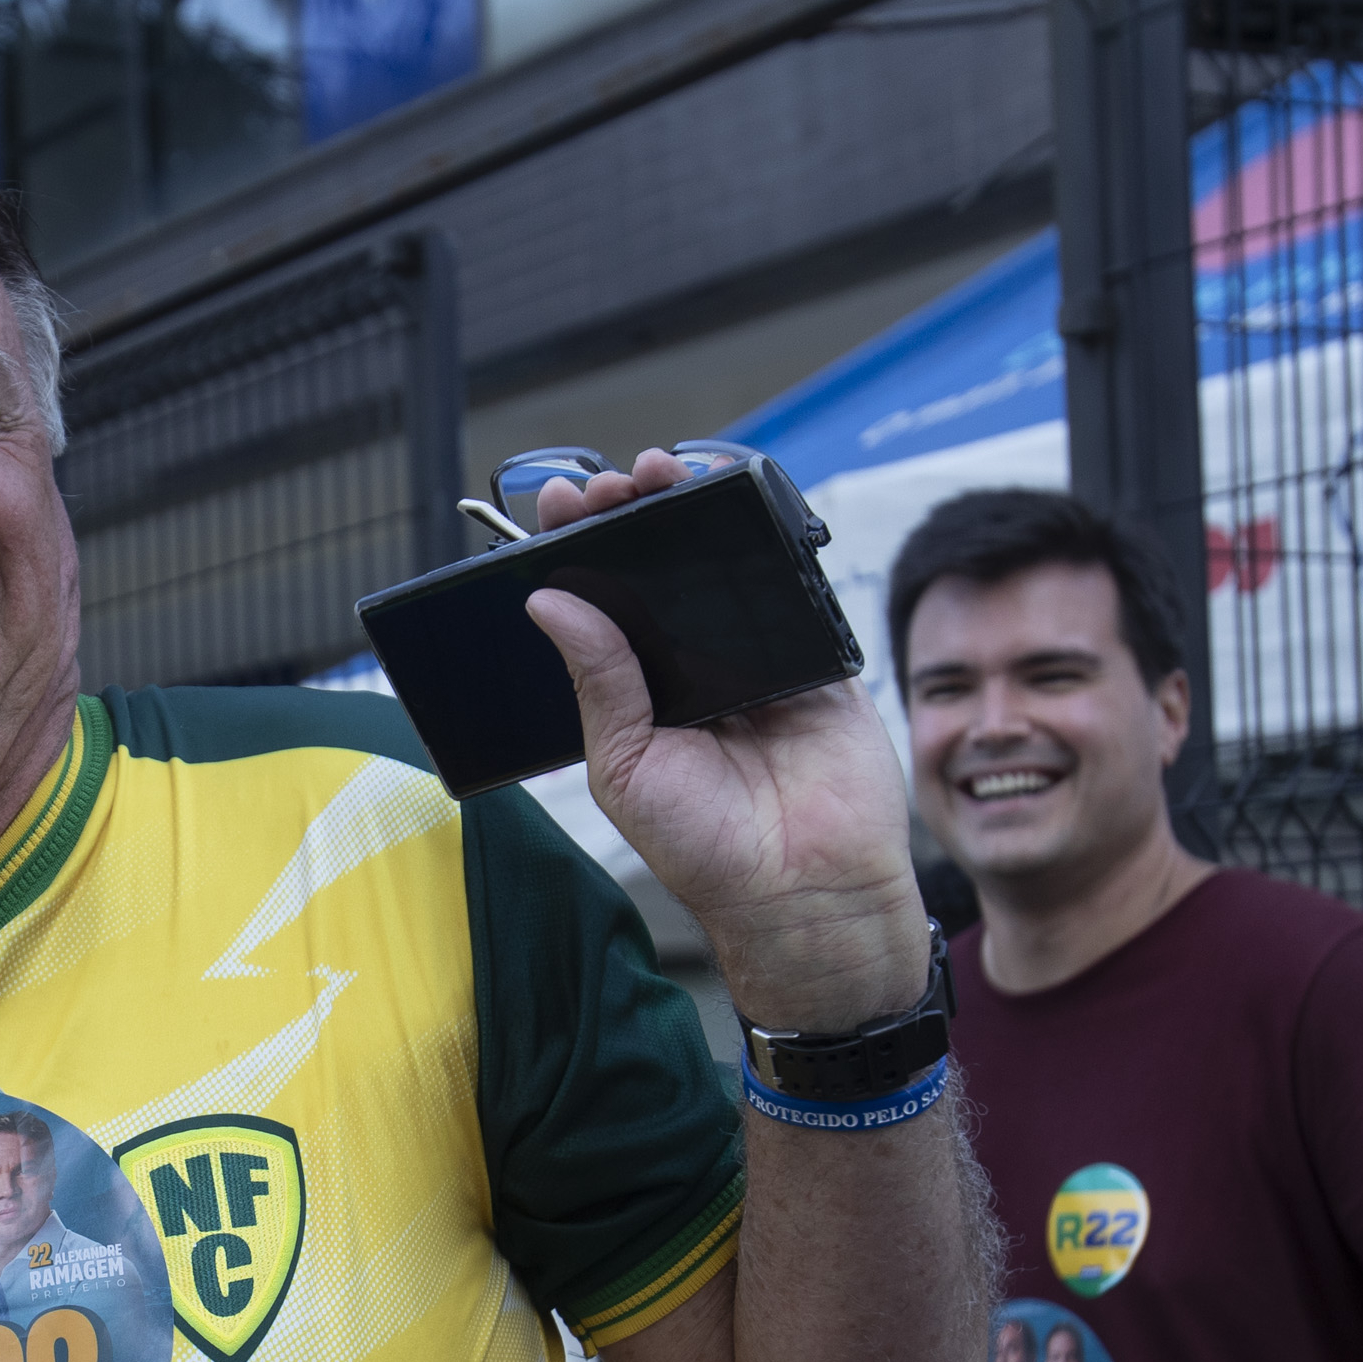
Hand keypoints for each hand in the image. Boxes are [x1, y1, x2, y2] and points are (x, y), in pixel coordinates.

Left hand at [521, 452, 927, 1031]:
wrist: (803, 889)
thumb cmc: (706, 847)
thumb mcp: (627, 764)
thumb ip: (599, 681)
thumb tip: (549, 602)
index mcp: (637, 690)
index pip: (599, 601)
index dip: (579, 548)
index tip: (558, 504)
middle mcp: (691, 663)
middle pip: (657, 566)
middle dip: (632, 512)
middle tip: (614, 483)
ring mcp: (754, 653)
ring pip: (721, 562)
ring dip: (695, 509)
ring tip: (663, 472)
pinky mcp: (813, 653)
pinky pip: (790, 582)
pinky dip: (767, 537)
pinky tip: (736, 502)